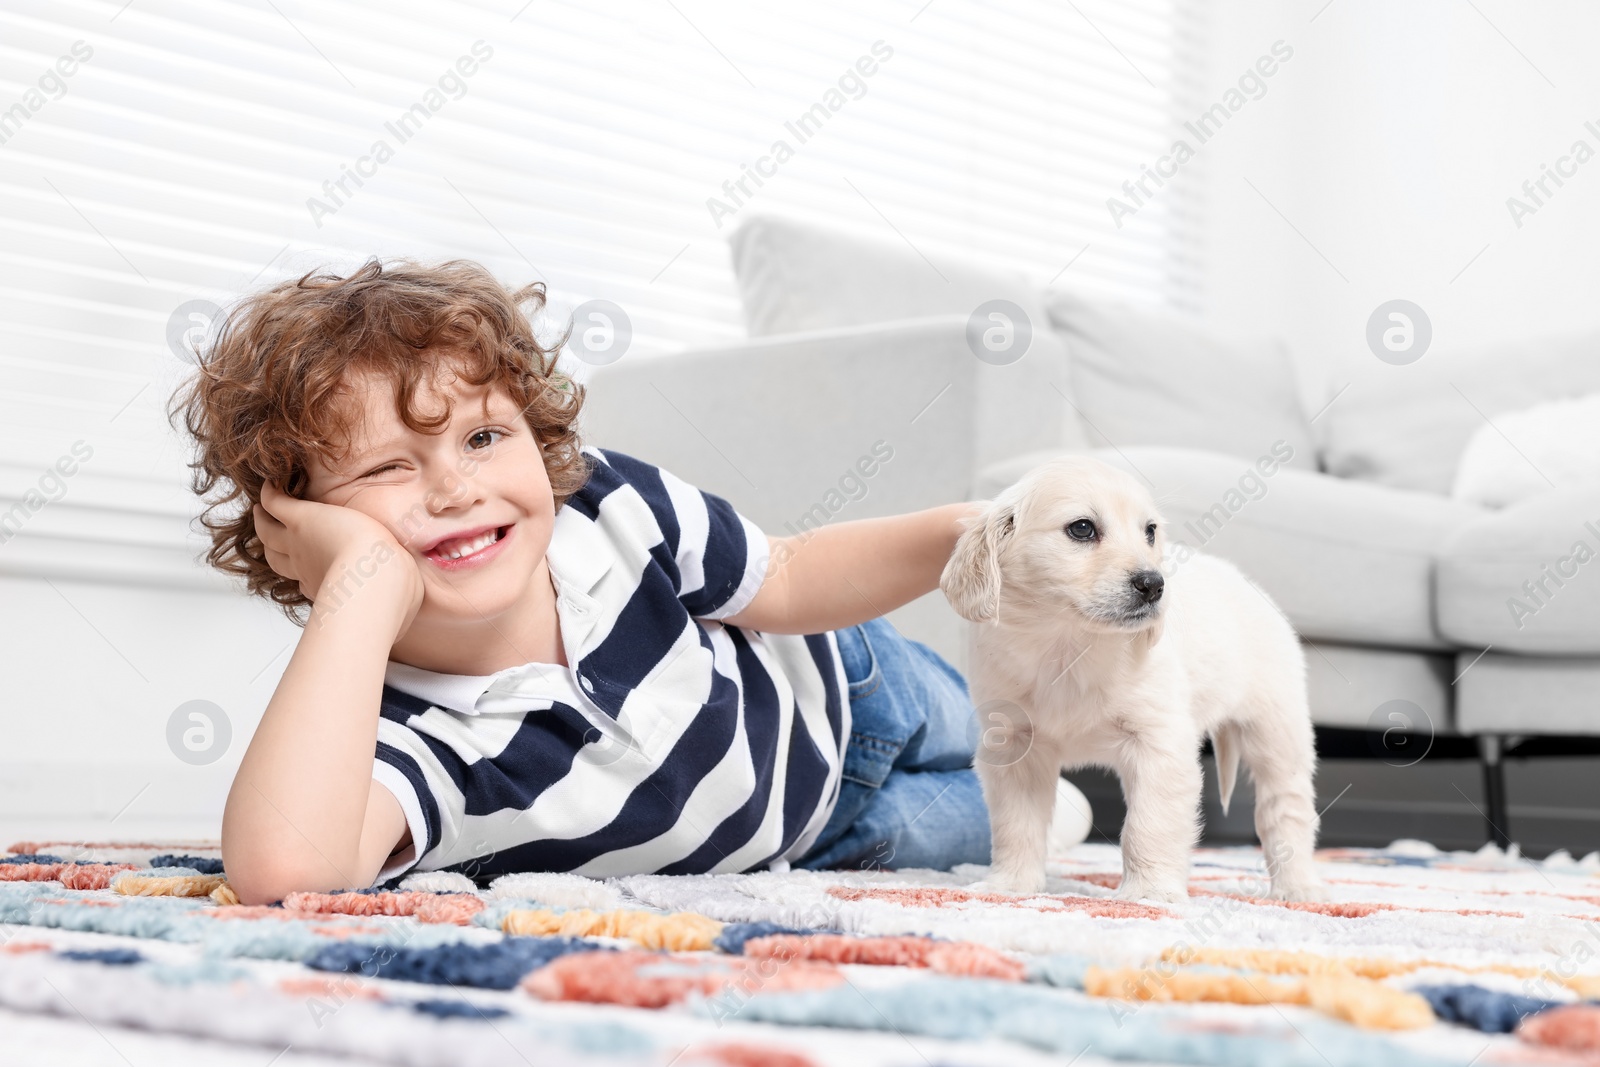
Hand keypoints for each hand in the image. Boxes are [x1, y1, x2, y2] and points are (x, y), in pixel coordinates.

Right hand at [253, 482, 423, 634]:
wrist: (376, 583)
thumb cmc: (389, 595)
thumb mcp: (394, 596)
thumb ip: (397, 595)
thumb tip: (408, 600)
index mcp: (327, 585)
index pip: (306, 578)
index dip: (302, 571)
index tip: (304, 566)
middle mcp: (308, 567)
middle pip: (278, 558)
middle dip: (273, 548)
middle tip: (270, 536)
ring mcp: (300, 543)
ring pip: (269, 532)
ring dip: (264, 522)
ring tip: (261, 511)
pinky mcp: (303, 519)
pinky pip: (276, 504)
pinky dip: (270, 495)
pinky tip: (269, 486)